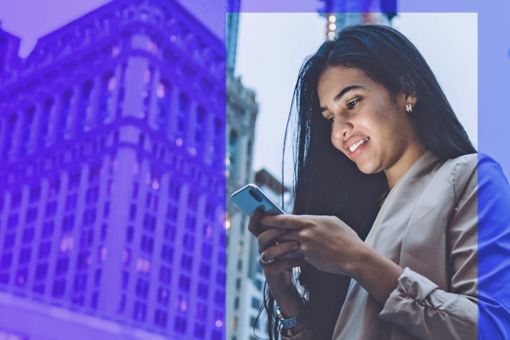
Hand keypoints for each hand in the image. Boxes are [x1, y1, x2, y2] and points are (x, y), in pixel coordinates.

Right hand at [248, 210, 304, 298]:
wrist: (287, 282)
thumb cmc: (289, 257)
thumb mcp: (288, 240)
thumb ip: (285, 229)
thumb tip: (289, 215)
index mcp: (266, 238)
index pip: (255, 226)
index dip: (254, 217)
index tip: (259, 208)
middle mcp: (262, 249)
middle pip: (261, 238)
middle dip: (273, 232)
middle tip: (286, 228)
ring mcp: (265, 261)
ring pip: (268, 252)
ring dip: (283, 247)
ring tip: (297, 245)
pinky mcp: (270, 272)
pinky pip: (278, 265)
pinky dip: (292, 262)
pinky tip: (304, 260)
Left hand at [261, 214, 403, 302]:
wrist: (355, 256)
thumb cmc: (346, 239)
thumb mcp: (331, 223)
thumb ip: (316, 222)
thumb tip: (307, 221)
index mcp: (310, 220)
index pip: (285, 218)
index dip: (272, 219)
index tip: (263, 218)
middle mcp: (306, 231)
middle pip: (279, 232)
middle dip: (267, 234)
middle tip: (258, 236)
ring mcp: (306, 245)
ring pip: (282, 246)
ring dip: (272, 250)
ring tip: (264, 254)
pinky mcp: (309, 258)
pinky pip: (291, 259)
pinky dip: (283, 260)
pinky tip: (278, 262)